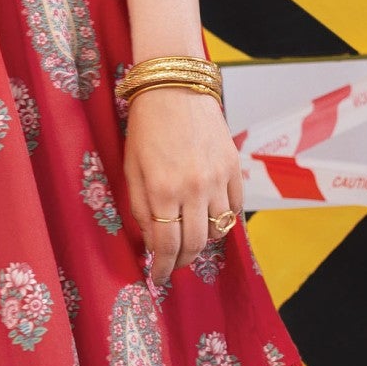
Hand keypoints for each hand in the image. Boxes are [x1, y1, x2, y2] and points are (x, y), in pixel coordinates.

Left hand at [120, 87, 243, 285]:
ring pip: (217, 231)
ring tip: (189, 243)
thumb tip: (152, 242)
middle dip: (182, 263)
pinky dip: (223, 221)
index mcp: (162, 189)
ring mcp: (217, 178)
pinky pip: (234, 208)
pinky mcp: (234, 168)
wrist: (175, 87)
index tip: (158, 277)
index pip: (166, 246)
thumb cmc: (145, 127)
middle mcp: (193, 188)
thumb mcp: (132, 168)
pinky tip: (209, 221)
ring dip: (202, 244)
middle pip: (194, 245)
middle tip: (173, 267)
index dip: (162, 268)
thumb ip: (141, 207)